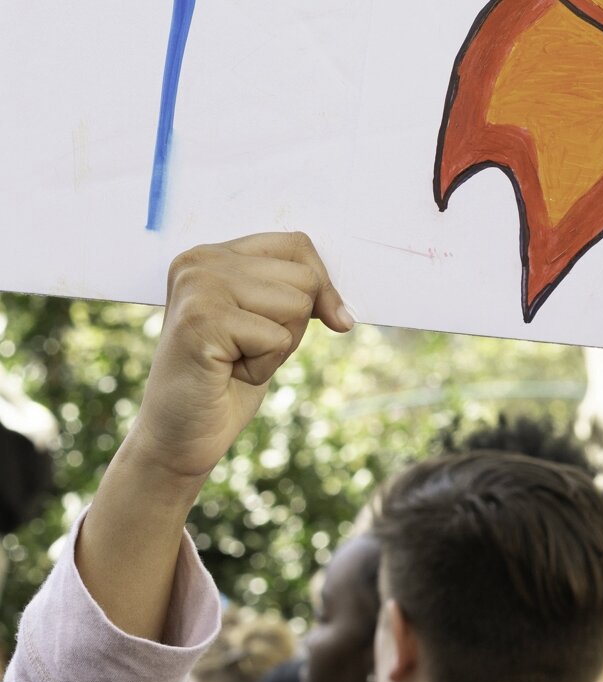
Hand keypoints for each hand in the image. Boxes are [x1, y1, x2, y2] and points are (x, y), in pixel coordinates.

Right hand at [127, 234, 351, 493]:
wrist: (180, 436)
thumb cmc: (225, 380)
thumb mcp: (267, 325)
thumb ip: (294, 296)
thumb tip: (343, 308)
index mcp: (212, 254)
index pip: (297, 244)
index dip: (323, 285)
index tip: (331, 319)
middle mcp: (199, 262)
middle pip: (304, 277)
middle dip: (295, 325)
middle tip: (247, 349)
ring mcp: (198, 288)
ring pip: (297, 305)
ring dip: (278, 347)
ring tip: (235, 360)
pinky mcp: (202, 321)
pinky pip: (278, 338)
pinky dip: (263, 367)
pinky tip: (227, 373)